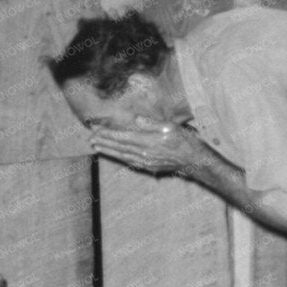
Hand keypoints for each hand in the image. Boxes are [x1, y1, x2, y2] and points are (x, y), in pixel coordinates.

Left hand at [88, 122, 202, 176]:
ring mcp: (146, 162)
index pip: (122, 137)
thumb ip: (152, 123)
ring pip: (123, 156)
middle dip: (104, 143)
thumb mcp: (171, 126)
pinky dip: (120, 158)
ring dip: (109, 151)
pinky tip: (115, 156)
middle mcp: (144, 153)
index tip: (96, 131)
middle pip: (119, 147)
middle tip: (91, 139)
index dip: (107, 134)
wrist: (195, 161)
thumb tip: (136, 118)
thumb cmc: (185, 140)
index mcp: (148, 141)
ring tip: (97, 147)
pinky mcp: (150, 167)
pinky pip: (131, 162)